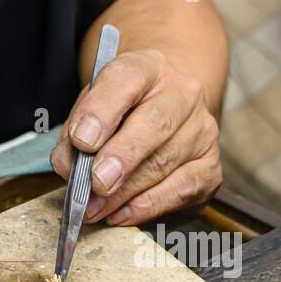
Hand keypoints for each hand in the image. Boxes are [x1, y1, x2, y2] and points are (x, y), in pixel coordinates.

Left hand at [49, 48, 220, 226]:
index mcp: (147, 67)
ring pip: (165, 163)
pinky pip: (182, 190)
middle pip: (154, 125)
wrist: (166, 106)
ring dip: (125, 192)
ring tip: (95, 207)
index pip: (126, 80)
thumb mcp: (92, 105)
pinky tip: (122, 214)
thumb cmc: (121, 108)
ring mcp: (202, 130)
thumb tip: (69, 166)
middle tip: (96, 183)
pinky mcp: (211, 166)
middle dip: (122, 158)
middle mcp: (183, 94)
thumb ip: (74, 132)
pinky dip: (149, 206)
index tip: (81, 140)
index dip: (102, 111)